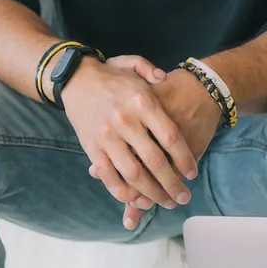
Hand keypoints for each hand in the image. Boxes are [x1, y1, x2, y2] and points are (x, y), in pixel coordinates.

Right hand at [62, 56, 207, 230]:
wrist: (74, 78)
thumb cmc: (111, 75)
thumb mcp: (135, 65)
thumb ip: (154, 72)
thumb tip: (167, 78)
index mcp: (142, 101)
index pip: (170, 136)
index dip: (184, 159)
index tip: (192, 174)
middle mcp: (126, 120)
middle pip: (155, 160)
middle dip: (172, 184)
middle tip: (183, 197)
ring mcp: (107, 136)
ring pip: (133, 173)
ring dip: (151, 192)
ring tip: (164, 202)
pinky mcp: (91, 146)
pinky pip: (108, 175)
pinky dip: (122, 191)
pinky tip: (136, 199)